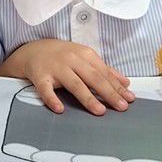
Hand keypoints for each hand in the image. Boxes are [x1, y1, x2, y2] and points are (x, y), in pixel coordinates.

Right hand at [0, 39, 133, 114]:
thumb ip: (104, 70)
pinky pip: (45, 89)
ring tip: (99, 111)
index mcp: (84, 55)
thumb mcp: (84, 57)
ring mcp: (55, 68)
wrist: (31, 50)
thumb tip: (126, 83)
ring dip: (87, 97)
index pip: (104, 73)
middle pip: (93, 78)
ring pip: (74, 84)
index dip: (117, 86)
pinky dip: (51, 99)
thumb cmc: (61, 55)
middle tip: (120, 107)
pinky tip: (59, 109)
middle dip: (108, 92)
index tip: (129, 99)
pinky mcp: (40, 76)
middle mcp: (71, 60)